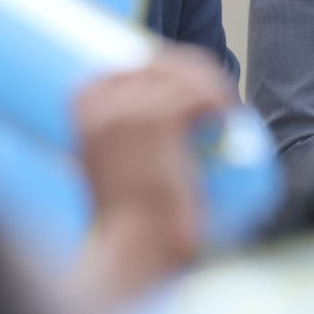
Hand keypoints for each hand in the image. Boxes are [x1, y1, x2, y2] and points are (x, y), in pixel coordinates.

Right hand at [71, 47, 236, 309]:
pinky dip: (222, 101)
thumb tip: (150, 137)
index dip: (172, 73)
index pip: (135, 65)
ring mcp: (130, 109)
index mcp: (83, 102)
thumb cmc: (124, 221)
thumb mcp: (111, 171)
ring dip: (216, 89)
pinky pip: (200, 95)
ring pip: (188, 77)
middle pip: (163, 65)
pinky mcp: (160, 121)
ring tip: (230, 114)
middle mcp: (102, 100)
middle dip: (199, 77)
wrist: (132, 248)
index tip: (193, 97)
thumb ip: (121, 149)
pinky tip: (231, 114)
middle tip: (219, 109)